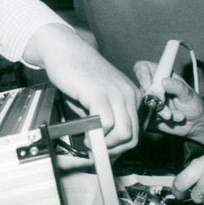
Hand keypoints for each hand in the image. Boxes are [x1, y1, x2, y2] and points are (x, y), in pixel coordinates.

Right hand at [23, 23, 138, 155]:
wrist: (66, 52)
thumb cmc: (80, 77)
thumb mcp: (98, 102)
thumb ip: (105, 122)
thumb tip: (105, 149)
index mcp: (132, 96)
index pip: (136, 132)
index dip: (120, 148)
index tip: (105, 152)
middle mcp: (129, 94)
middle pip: (133, 136)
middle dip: (114, 151)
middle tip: (96, 151)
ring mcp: (117, 93)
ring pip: (124, 133)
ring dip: (106, 146)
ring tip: (89, 143)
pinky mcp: (100, 93)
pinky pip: (107, 124)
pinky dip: (95, 136)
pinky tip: (85, 133)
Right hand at [133, 60, 203, 148]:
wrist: (196, 123)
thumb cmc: (194, 103)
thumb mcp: (189, 94)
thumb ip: (177, 87)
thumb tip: (164, 80)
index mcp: (162, 75)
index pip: (143, 68)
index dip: (142, 76)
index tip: (149, 87)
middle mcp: (153, 86)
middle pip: (141, 89)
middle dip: (154, 102)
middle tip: (168, 110)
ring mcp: (150, 101)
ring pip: (144, 105)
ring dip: (160, 113)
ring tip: (177, 115)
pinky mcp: (149, 114)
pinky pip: (147, 117)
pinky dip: (160, 120)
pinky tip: (174, 119)